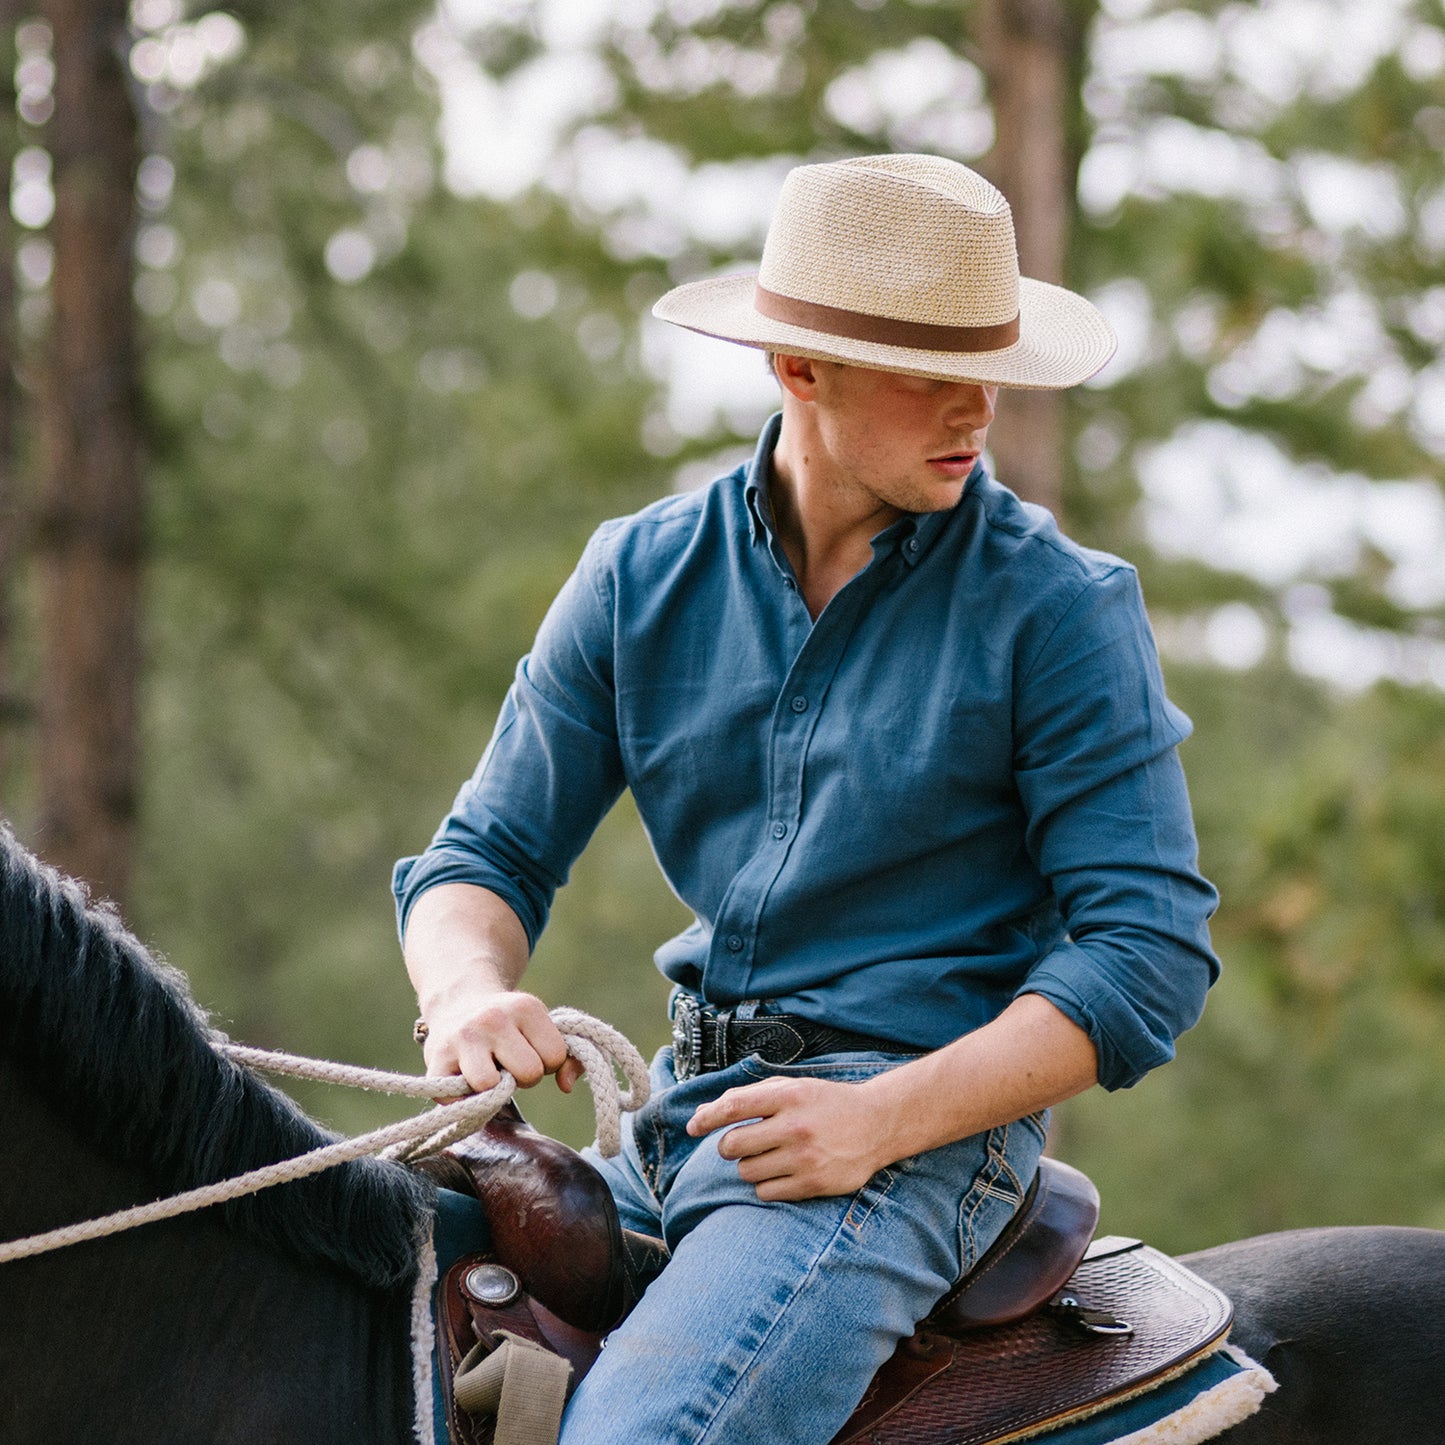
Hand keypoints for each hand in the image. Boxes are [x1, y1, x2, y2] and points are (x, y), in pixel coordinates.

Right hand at [420, 987, 584, 1096]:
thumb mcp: (539, 1027)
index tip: (529, 1052)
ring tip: (488, 1072)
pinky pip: (457, 1101)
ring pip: (491, 1087)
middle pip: (529, 1073)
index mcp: (526, 1007)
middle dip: (522, 1076)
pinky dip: (463, 1102)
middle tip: (508, 1064)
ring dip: (493, 1090)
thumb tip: (566, 1086)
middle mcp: (493, 1018)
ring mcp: (463, 1037)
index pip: (554, 1057)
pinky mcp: (435, 1060)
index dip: (545, 1062)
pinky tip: (465, 1083)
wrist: (457, 1003)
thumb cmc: (508, 1025)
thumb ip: (569, 1057)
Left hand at [686, 1076, 893, 1200]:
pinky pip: (765, 1192)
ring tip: (770, 1156)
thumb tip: (700, 1115)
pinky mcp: (813, 1184)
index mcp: (788, 1096)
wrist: (876, 1124)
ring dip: (749, 1165)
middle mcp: (795, 1126)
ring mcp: (805, 1157)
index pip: (733, 1106)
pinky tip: (782, 1172)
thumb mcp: (790, 1089)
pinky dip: (765, 1184)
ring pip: (746, 1171)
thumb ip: (747, 1098)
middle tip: (744, 1142)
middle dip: (729, 1146)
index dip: (706, 1118)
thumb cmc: (824, 1104)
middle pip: (733, 1144)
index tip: (694, 1127)